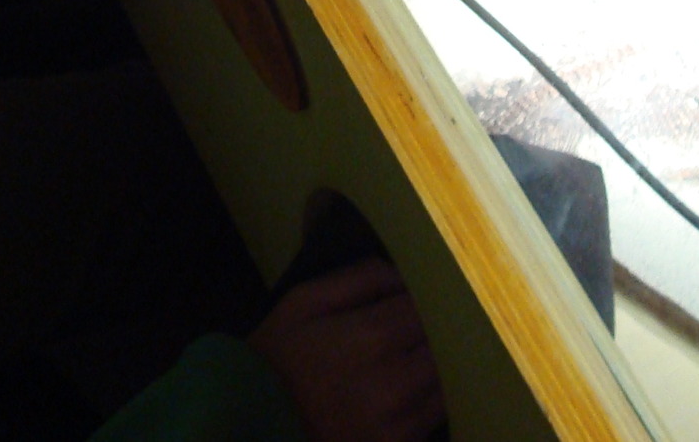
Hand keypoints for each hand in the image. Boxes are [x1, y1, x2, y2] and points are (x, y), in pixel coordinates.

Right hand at [248, 259, 444, 441]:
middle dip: (433, 333)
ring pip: (447, 382)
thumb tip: (403, 274)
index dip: (422, 300)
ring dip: (435, 367)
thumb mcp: (302, 302)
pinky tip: (404, 392)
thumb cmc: (276, 359)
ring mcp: (399, 423)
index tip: (410, 300)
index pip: (427, 307)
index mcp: (371, 336)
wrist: (252, 423)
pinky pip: (434, 418)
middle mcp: (394, 381)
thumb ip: (359, 278)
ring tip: (409, 359)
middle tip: (412, 329)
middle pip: (445, 345)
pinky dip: (427, 401)